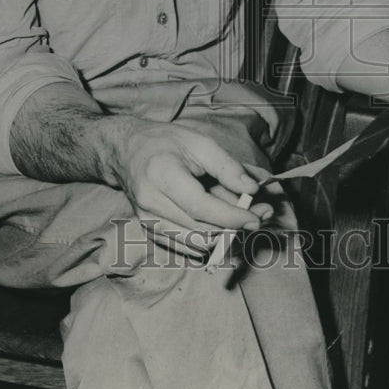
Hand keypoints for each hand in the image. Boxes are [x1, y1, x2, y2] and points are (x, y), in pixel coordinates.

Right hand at [107, 118, 267, 254]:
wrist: (126, 151)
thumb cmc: (165, 143)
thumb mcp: (199, 142)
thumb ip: (226, 166)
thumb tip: (252, 189)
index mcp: (161, 175)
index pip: (200, 207)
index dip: (231, 216)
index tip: (256, 217)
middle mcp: (150, 204)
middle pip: (201, 230)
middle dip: (235, 226)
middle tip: (262, 213)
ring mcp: (148, 221)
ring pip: (196, 243)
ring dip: (226, 234)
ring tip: (244, 214)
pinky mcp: (151, 232)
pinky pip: (187, 246)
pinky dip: (210, 238)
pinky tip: (224, 221)